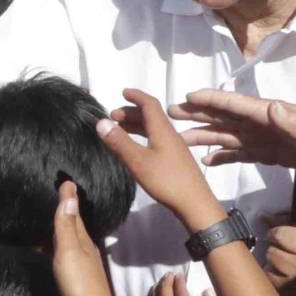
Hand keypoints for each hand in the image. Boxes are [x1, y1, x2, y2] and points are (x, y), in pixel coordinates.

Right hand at [51, 181, 120, 295]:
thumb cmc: (81, 284)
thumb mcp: (70, 252)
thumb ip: (67, 226)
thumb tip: (70, 192)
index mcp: (84, 240)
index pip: (74, 212)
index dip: (68, 196)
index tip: (65, 178)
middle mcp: (85, 249)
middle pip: (73, 224)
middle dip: (66, 208)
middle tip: (59, 190)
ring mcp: (82, 264)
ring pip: (71, 238)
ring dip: (64, 225)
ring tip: (55, 212)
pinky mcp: (76, 278)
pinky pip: (66, 253)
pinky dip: (60, 243)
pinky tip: (55, 246)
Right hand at [98, 88, 226, 232]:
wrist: (194, 203)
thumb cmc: (167, 180)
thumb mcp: (138, 161)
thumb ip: (120, 142)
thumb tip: (101, 121)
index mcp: (162, 130)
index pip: (150, 104)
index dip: (136, 96)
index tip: (122, 92)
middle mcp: (170, 134)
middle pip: (151, 116)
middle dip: (131, 112)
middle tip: (112, 117)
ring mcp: (174, 148)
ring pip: (153, 129)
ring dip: (136, 125)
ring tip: (118, 130)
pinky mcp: (175, 160)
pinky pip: (156, 140)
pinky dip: (143, 137)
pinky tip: (135, 148)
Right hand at [166, 89, 295, 171]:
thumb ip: (291, 121)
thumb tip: (271, 107)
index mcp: (267, 114)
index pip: (233, 104)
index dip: (210, 101)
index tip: (187, 97)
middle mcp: (259, 122)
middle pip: (222, 117)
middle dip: (197, 114)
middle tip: (169, 112)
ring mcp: (262, 137)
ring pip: (225, 135)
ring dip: (203, 135)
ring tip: (179, 137)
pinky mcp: (267, 152)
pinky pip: (239, 153)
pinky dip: (222, 156)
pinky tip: (206, 160)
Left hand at [261, 219, 295, 295]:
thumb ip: (295, 221)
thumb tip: (264, 216)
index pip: (279, 236)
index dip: (276, 234)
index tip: (280, 236)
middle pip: (271, 252)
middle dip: (276, 249)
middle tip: (285, 252)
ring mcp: (294, 285)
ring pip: (268, 268)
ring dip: (274, 266)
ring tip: (287, 266)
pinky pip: (269, 283)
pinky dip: (274, 279)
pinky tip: (285, 278)